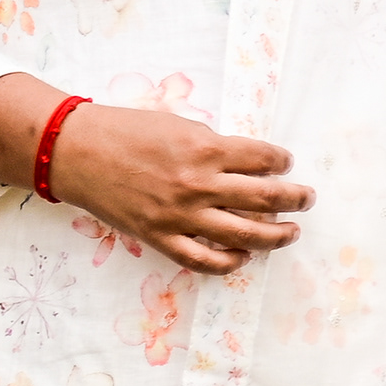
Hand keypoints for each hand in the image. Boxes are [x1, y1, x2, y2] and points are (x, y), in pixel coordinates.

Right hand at [43, 102, 312, 274]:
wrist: (78, 152)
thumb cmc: (128, 129)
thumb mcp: (181, 124)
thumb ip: (215, 146)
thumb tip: (246, 163)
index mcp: (207, 149)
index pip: (264, 159)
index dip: (282, 161)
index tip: (286, 163)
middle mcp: (199, 185)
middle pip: (265, 198)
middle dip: (295, 199)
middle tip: (307, 198)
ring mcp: (180, 215)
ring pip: (243, 234)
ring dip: (276, 234)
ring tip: (292, 231)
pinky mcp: (159, 237)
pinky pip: (202, 259)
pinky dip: (229, 262)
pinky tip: (244, 257)